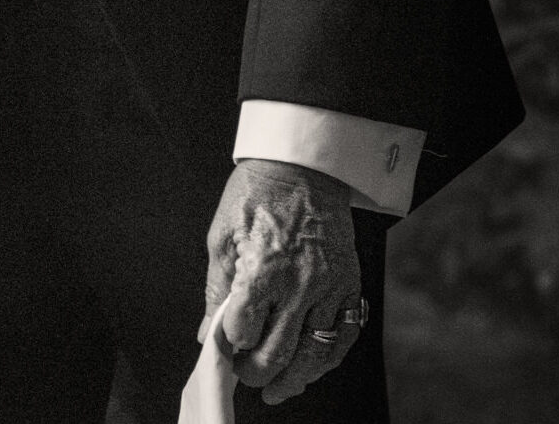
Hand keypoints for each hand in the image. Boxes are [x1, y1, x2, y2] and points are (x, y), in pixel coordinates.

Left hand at [203, 159, 365, 402]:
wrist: (303, 169)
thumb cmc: (256, 196)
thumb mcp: (222, 237)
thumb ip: (217, 290)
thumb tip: (208, 333)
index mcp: (263, 268)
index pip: (243, 328)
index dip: (231, 346)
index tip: (225, 349)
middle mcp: (300, 284)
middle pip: (279, 351)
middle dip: (257, 373)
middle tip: (245, 376)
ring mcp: (330, 288)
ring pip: (315, 352)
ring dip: (294, 379)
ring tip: (277, 389)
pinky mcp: (351, 286)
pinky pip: (345, 336)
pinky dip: (327, 359)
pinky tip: (311, 367)